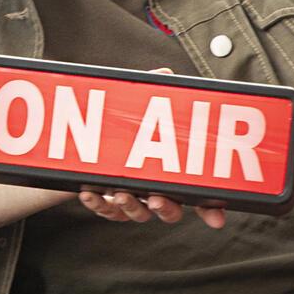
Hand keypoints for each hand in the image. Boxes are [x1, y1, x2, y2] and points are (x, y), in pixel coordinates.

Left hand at [74, 66, 228, 227]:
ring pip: (137, 214)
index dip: (210, 209)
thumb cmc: (117, 122)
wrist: (76, 138)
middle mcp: (153, 187)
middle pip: (170, 210)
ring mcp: (129, 196)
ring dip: (130, 207)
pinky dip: (97, 204)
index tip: (217, 219)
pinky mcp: (104, 201)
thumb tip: (166, 75)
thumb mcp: (133, 104)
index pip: (196, 193)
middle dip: (166, 209)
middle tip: (157, 200)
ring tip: (121, 194)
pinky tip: (89, 192)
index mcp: (169, 168)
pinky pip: (105, 211)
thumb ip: (150, 92)